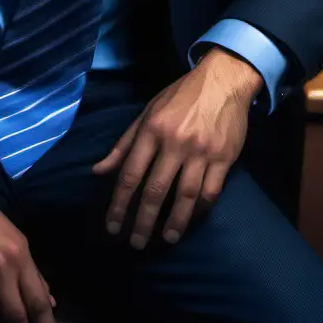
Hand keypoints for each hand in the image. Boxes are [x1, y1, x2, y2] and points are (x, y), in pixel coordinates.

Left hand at [91, 47, 261, 249]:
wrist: (223, 79)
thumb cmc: (180, 96)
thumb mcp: (147, 112)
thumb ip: (124, 144)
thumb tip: (98, 171)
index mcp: (152, 129)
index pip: (130, 174)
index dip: (119, 204)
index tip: (112, 226)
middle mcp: (175, 142)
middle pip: (155, 190)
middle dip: (143, 221)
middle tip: (135, 243)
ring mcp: (201, 151)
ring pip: (185, 196)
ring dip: (174, 222)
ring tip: (165, 239)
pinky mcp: (224, 157)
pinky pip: (210, 191)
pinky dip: (199, 209)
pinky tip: (191, 218)